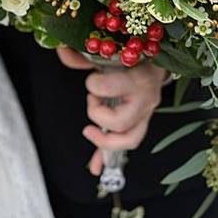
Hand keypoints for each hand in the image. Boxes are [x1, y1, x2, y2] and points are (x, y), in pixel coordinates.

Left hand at [57, 46, 168, 175]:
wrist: (156, 62)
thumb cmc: (131, 56)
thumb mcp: (109, 52)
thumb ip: (83, 54)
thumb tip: (61, 50)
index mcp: (138, 77)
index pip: (110, 87)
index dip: (93, 85)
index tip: (90, 80)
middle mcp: (145, 99)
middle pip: (119, 122)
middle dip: (98, 114)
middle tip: (93, 100)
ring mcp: (146, 114)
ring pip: (129, 139)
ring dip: (105, 139)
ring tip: (90, 131)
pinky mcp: (141, 124)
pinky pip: (127, 145)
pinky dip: (107, 156)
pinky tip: (94, 167)